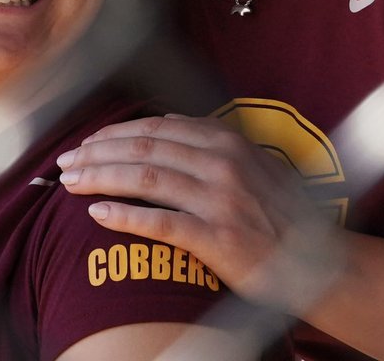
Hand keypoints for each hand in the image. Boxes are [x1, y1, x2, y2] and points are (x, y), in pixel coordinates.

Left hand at [57, 115, 342, 316]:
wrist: (317, 260)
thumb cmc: (278, 212)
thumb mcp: (249, 162)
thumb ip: (209, 141)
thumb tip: (165, 122)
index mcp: (225, 141)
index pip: (155, 128)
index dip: (114, 133)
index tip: (85, 143)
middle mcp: (221, 163)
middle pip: (143, 149)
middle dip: (97, 153)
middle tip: (66, 163)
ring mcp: (220, 200)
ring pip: (145, 179)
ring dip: (101, 178)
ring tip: (71, 184)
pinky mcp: (218, 239)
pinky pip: (161, 223)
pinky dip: (125, 216)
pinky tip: (98, 214)